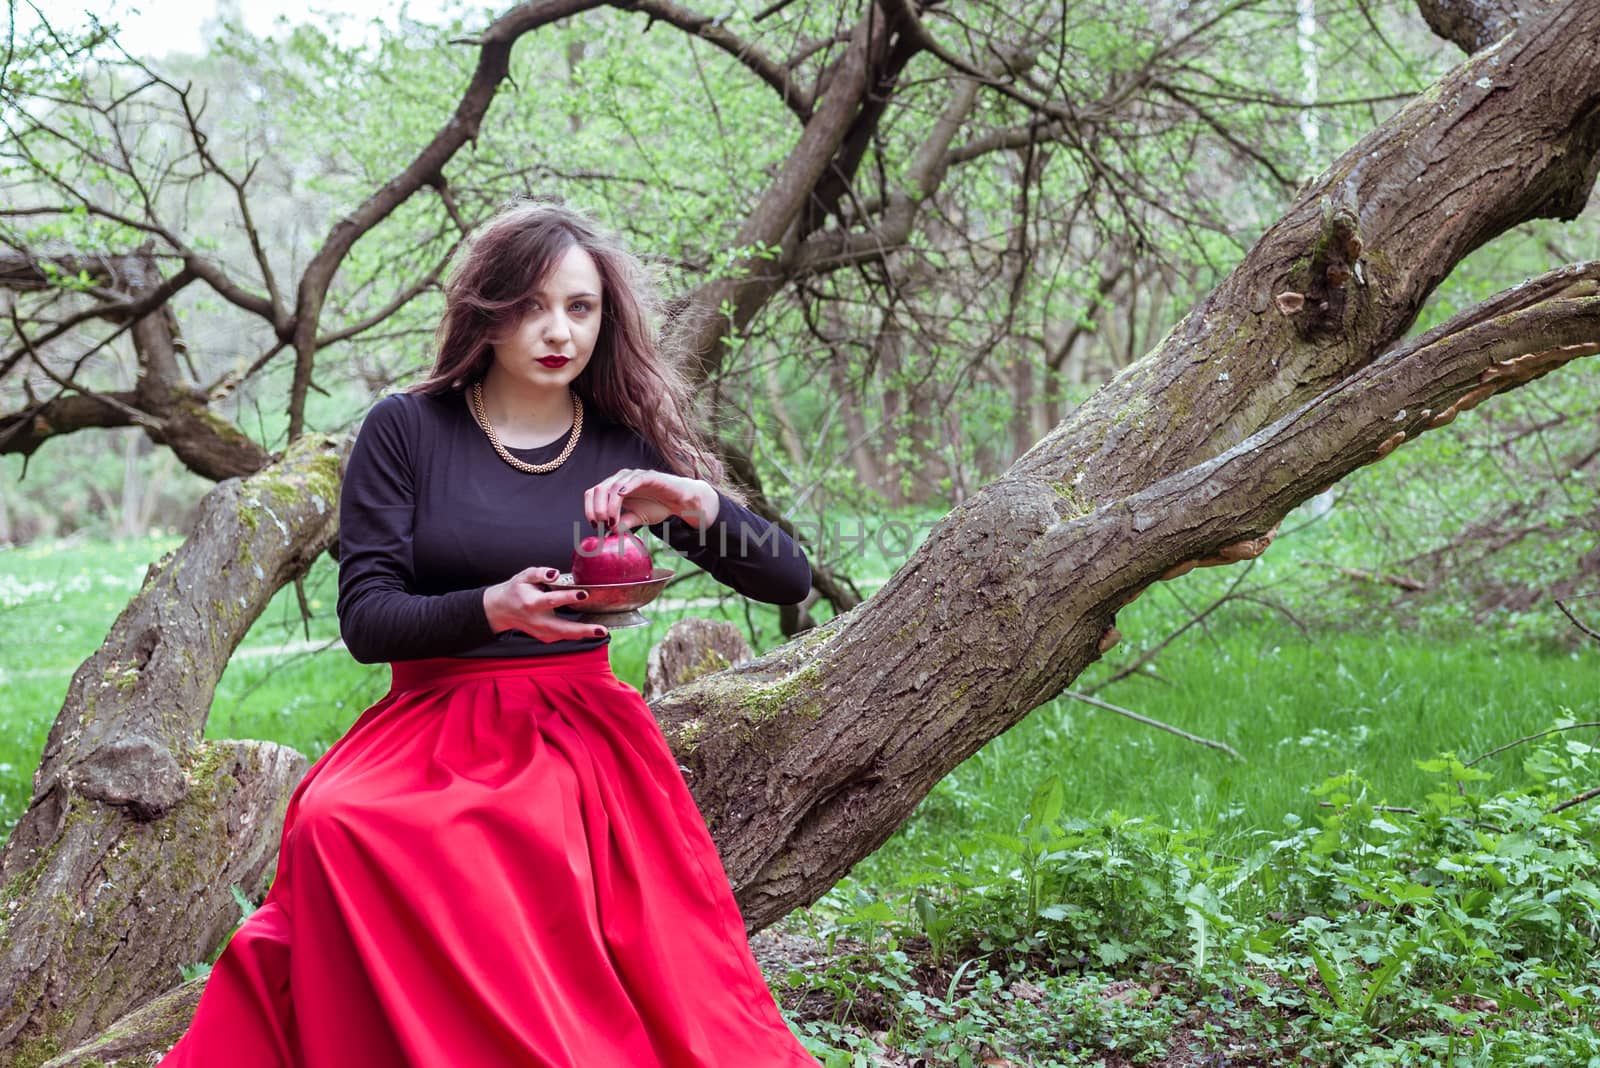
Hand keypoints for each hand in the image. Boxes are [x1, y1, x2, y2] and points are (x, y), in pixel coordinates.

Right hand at [483, 566, 608, 641]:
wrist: (501, 610)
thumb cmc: (516, 590)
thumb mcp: (524, 576)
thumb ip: (540, 572)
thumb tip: (555, 573)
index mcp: (532, 603)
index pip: (552, 600)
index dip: (568, 597)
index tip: (583, 594)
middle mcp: (537, 620)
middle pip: (562, 628)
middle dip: (583, 630)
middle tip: (602, 630)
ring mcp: (541, 632)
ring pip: (565, 636)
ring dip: (584, 634)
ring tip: (602, 631)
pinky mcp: (545, 637)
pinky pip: (564, 636)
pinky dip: (578, 635)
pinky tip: (592, 630)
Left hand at [585, 468, 718, 532]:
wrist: (679, 501)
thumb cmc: (657, 506)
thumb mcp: (636, 518)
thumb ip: (622, 523)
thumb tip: (607, 533)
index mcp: (614, 487)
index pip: (592, 493)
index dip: (589, 509)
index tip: (595, 526)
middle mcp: (621, 479)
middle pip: (599, 489)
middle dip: (597, 509)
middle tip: (602, 525)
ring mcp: (634, 476)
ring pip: (613, 485)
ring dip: (609, 505)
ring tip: (612, 520)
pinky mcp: (649, 476)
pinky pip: (634, 478)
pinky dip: (626, 486)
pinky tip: (621, 496)